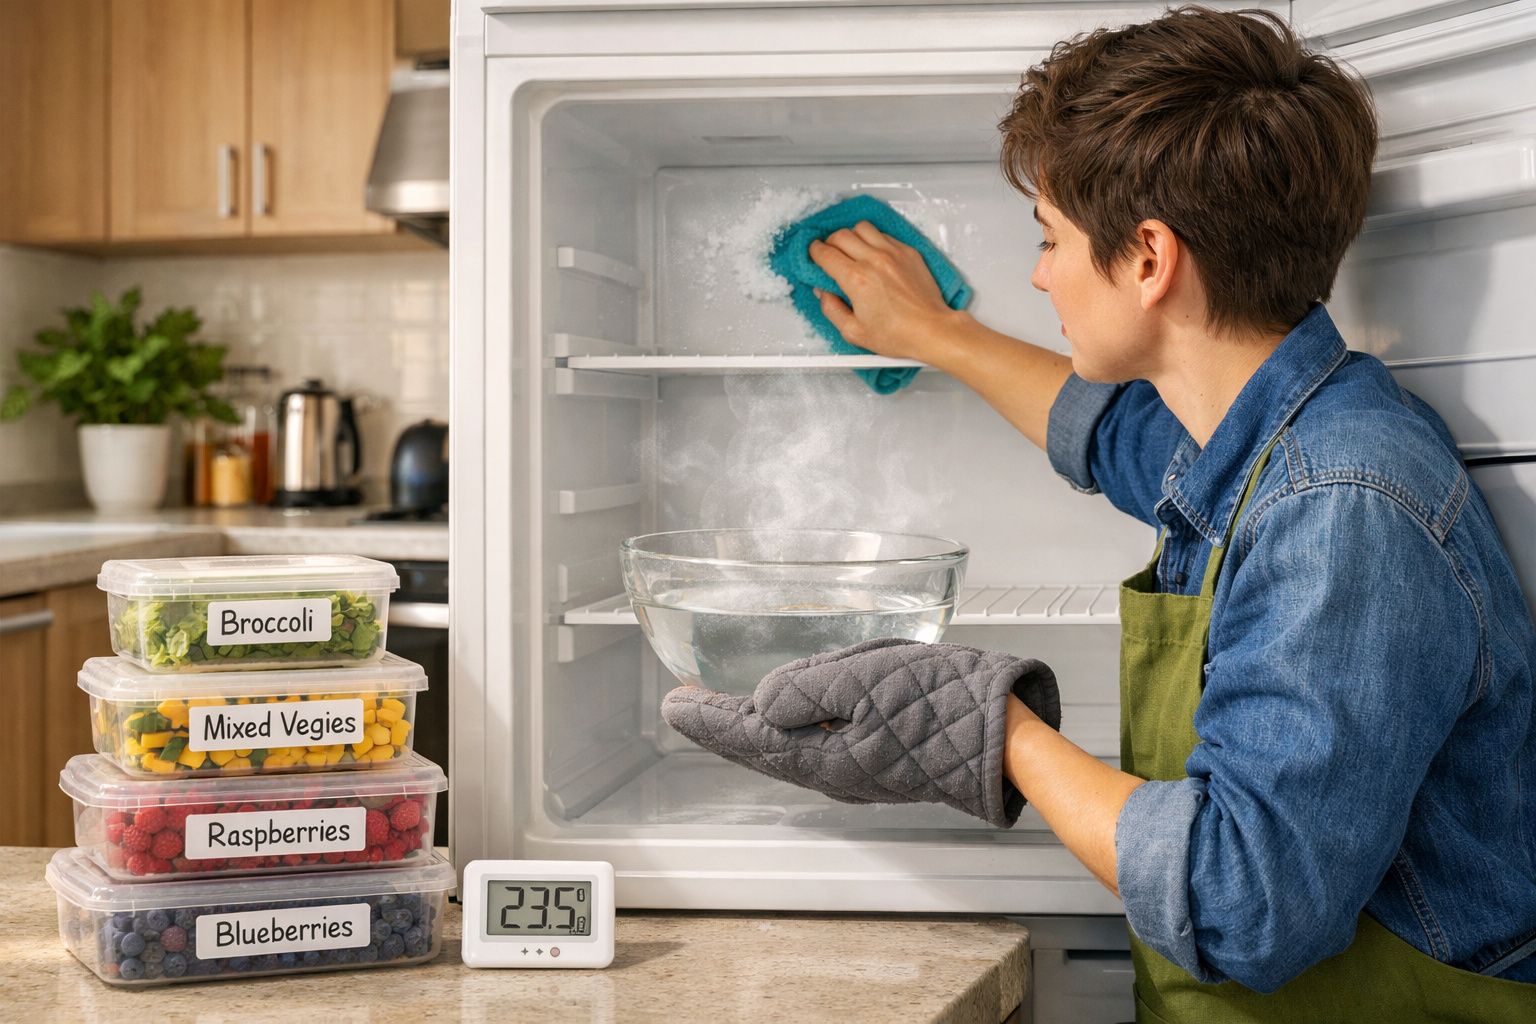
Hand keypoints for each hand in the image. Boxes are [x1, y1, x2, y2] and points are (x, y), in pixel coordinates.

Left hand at [660, 638, 1060, 827]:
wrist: (1005, 739)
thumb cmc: (945, 701)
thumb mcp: (866, 679)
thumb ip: (807, 689)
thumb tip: (761, 701)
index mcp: (822, 756)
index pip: (747, 735)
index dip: (707, 717)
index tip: (674, 703)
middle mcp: (832, 773)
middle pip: (760, 749)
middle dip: (720, 726)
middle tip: (686, 706)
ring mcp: (855, 772)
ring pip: (785, 752)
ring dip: (750, 731)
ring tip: (723, 712)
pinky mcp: (877, 763)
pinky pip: (813, 749)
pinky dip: (785, 733)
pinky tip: (785, 720)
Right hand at [808, 221, 965, 361]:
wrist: (931, 330)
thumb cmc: (898, 334)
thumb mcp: (854, 332)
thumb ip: (831, 309)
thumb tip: (823, 293)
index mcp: (857, 280)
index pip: (825, 253)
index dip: (814, 252)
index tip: (813, 255)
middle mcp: (874, 260)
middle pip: (841, 235)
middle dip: (829, 243)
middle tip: (829, 254)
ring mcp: (893, 253)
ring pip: (862, 228)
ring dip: (851, 236)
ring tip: (851, 249)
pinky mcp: (908, 252)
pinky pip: (883, 234)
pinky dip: (872, 239)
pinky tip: (872, 253)